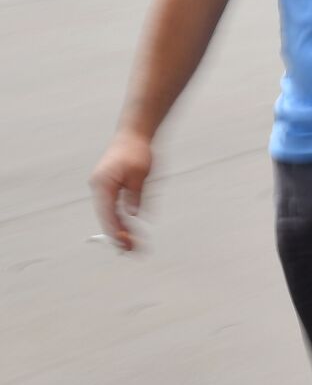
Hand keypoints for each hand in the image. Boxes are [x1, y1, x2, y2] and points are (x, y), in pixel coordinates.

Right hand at [91, 130, 153, 251]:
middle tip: (132, 251)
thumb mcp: (140, 174)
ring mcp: (104, 188)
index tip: (124, 245)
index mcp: (103, 185)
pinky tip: (130, 230)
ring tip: (133, 245)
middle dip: (118, 235)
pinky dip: (122, 218)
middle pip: (107, 217)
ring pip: (110, 214)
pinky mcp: (110, 187)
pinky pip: (114, 207)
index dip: (115, 232)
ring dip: (121, 229)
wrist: (133, 134)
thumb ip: (135, 195)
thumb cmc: (137, 151)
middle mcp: (99, 188)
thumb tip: (133, 216)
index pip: (107, 214)